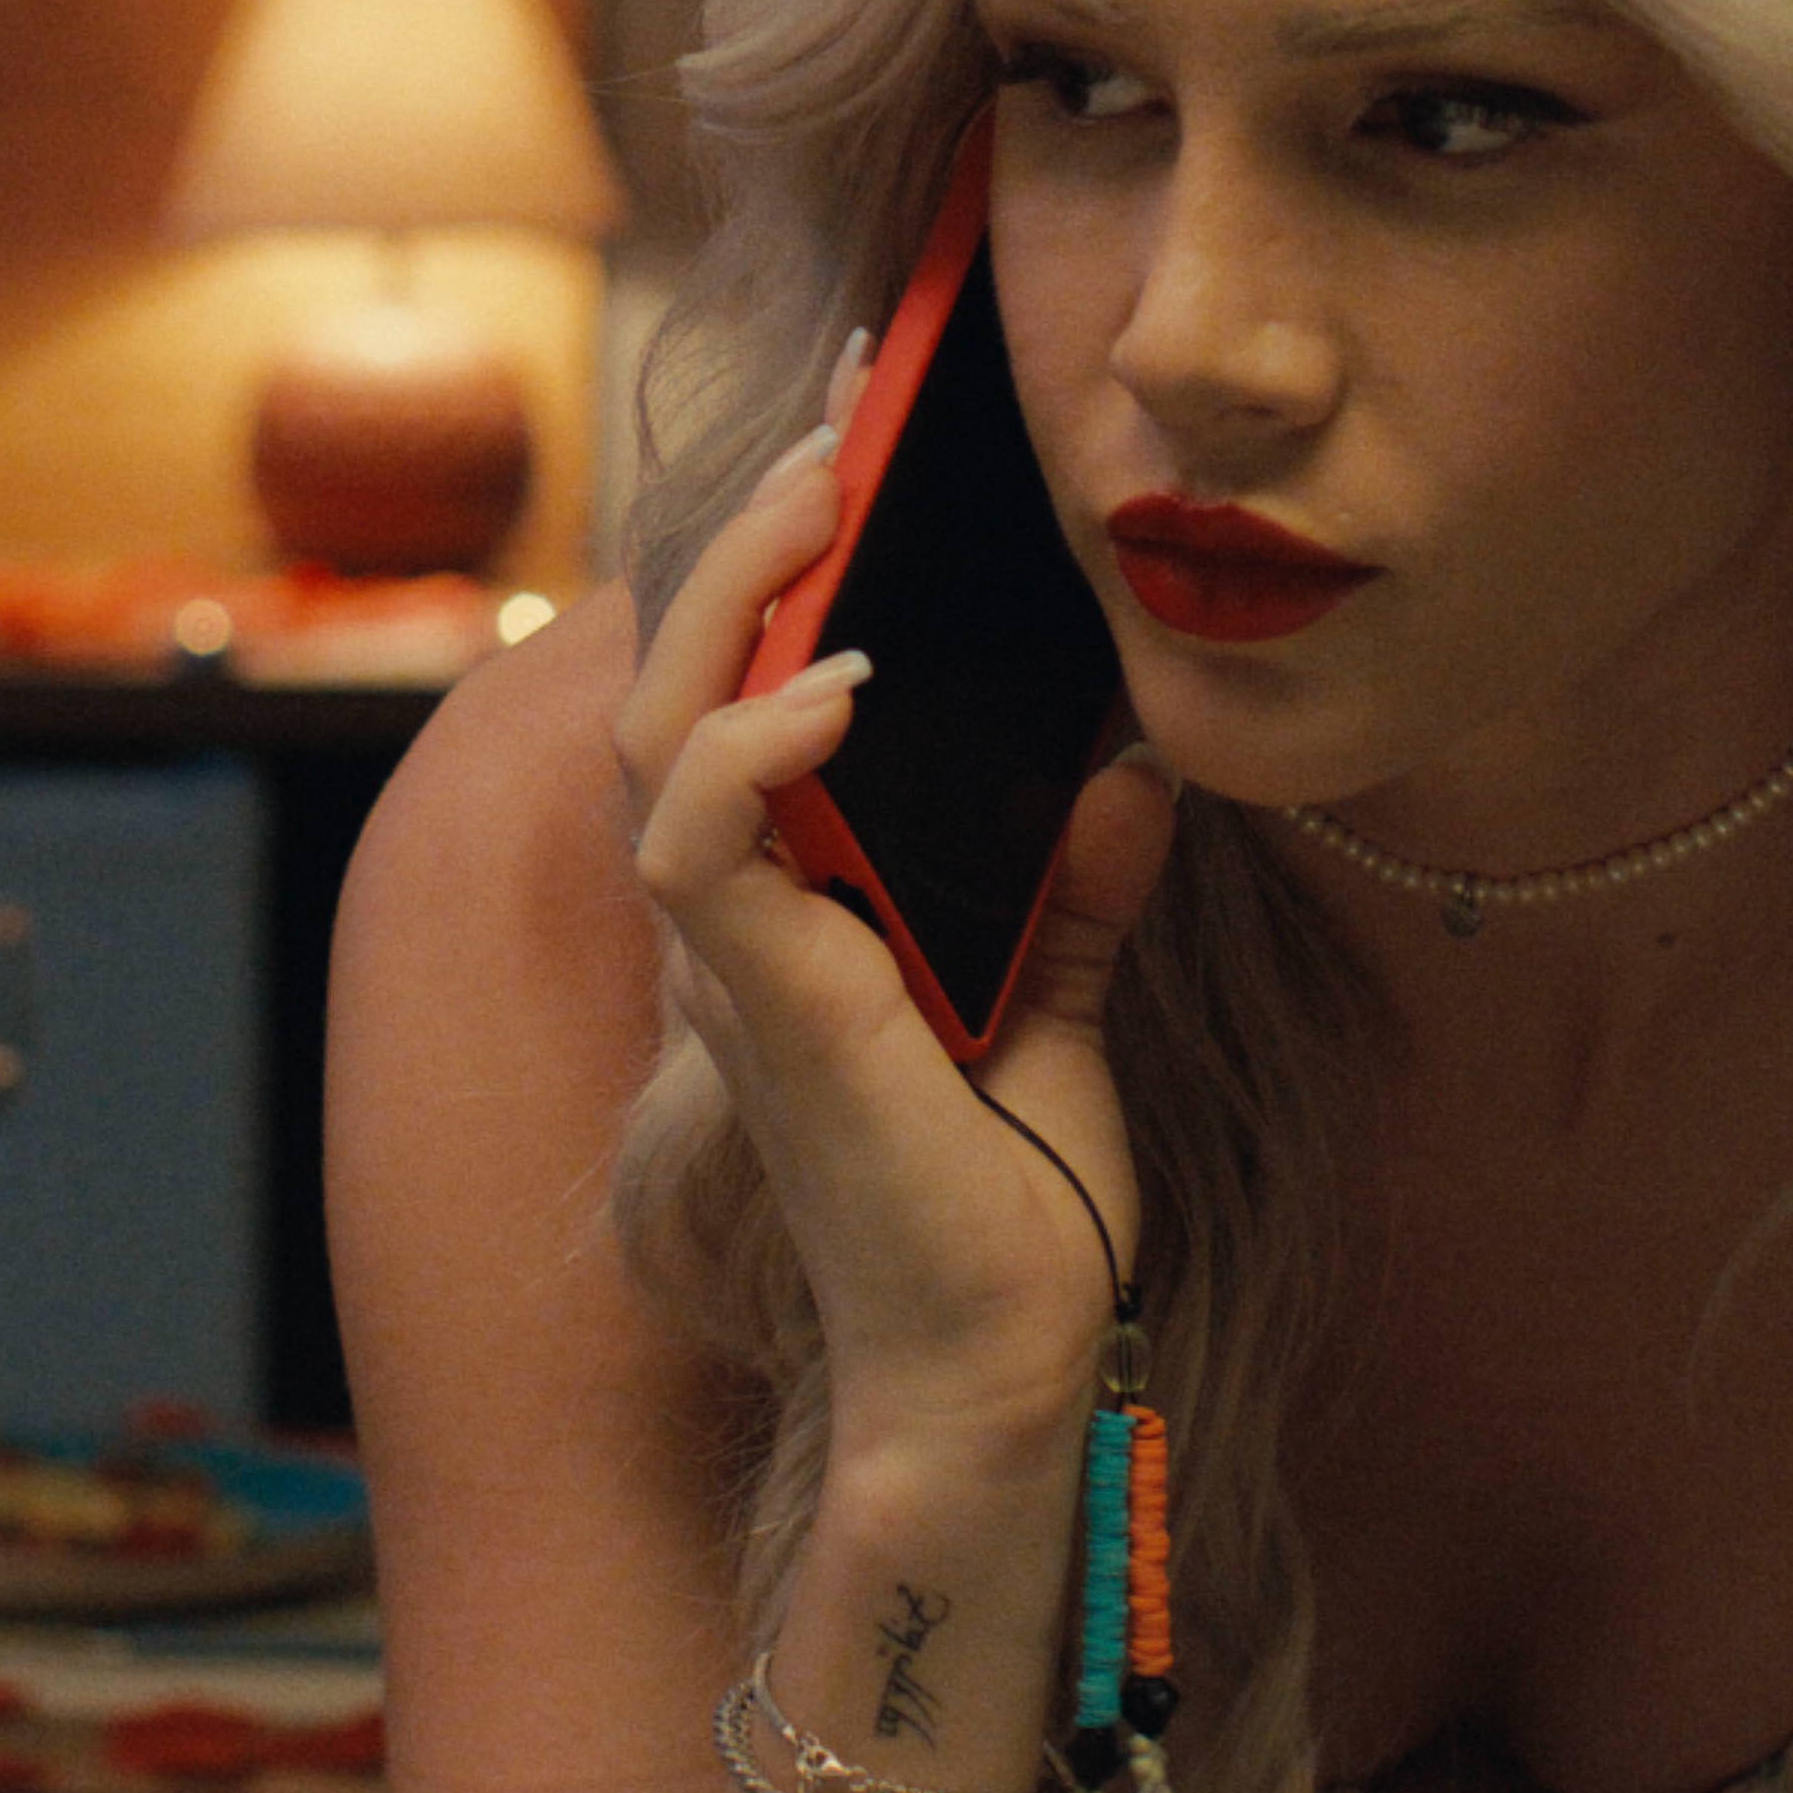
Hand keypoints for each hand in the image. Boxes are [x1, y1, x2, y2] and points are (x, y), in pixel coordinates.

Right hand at [616, 356, 1173, 1460]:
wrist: (1009, 1376)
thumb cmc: (1021, 1210)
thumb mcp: (1068, 1015)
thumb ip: (1085, 898)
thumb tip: (1133, 772)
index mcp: (803, 910)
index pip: (749, 698)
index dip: (782, 568)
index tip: (858, 436)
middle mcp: (746, 925)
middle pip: (679, 680)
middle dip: (752, 534)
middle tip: (844, 417)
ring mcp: (743, 967)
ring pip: (659, 735)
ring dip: (736, 598)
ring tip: (826, 492)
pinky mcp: (772, 1014)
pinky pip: (701, 847)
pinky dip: (755, 750)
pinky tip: (838, 689)